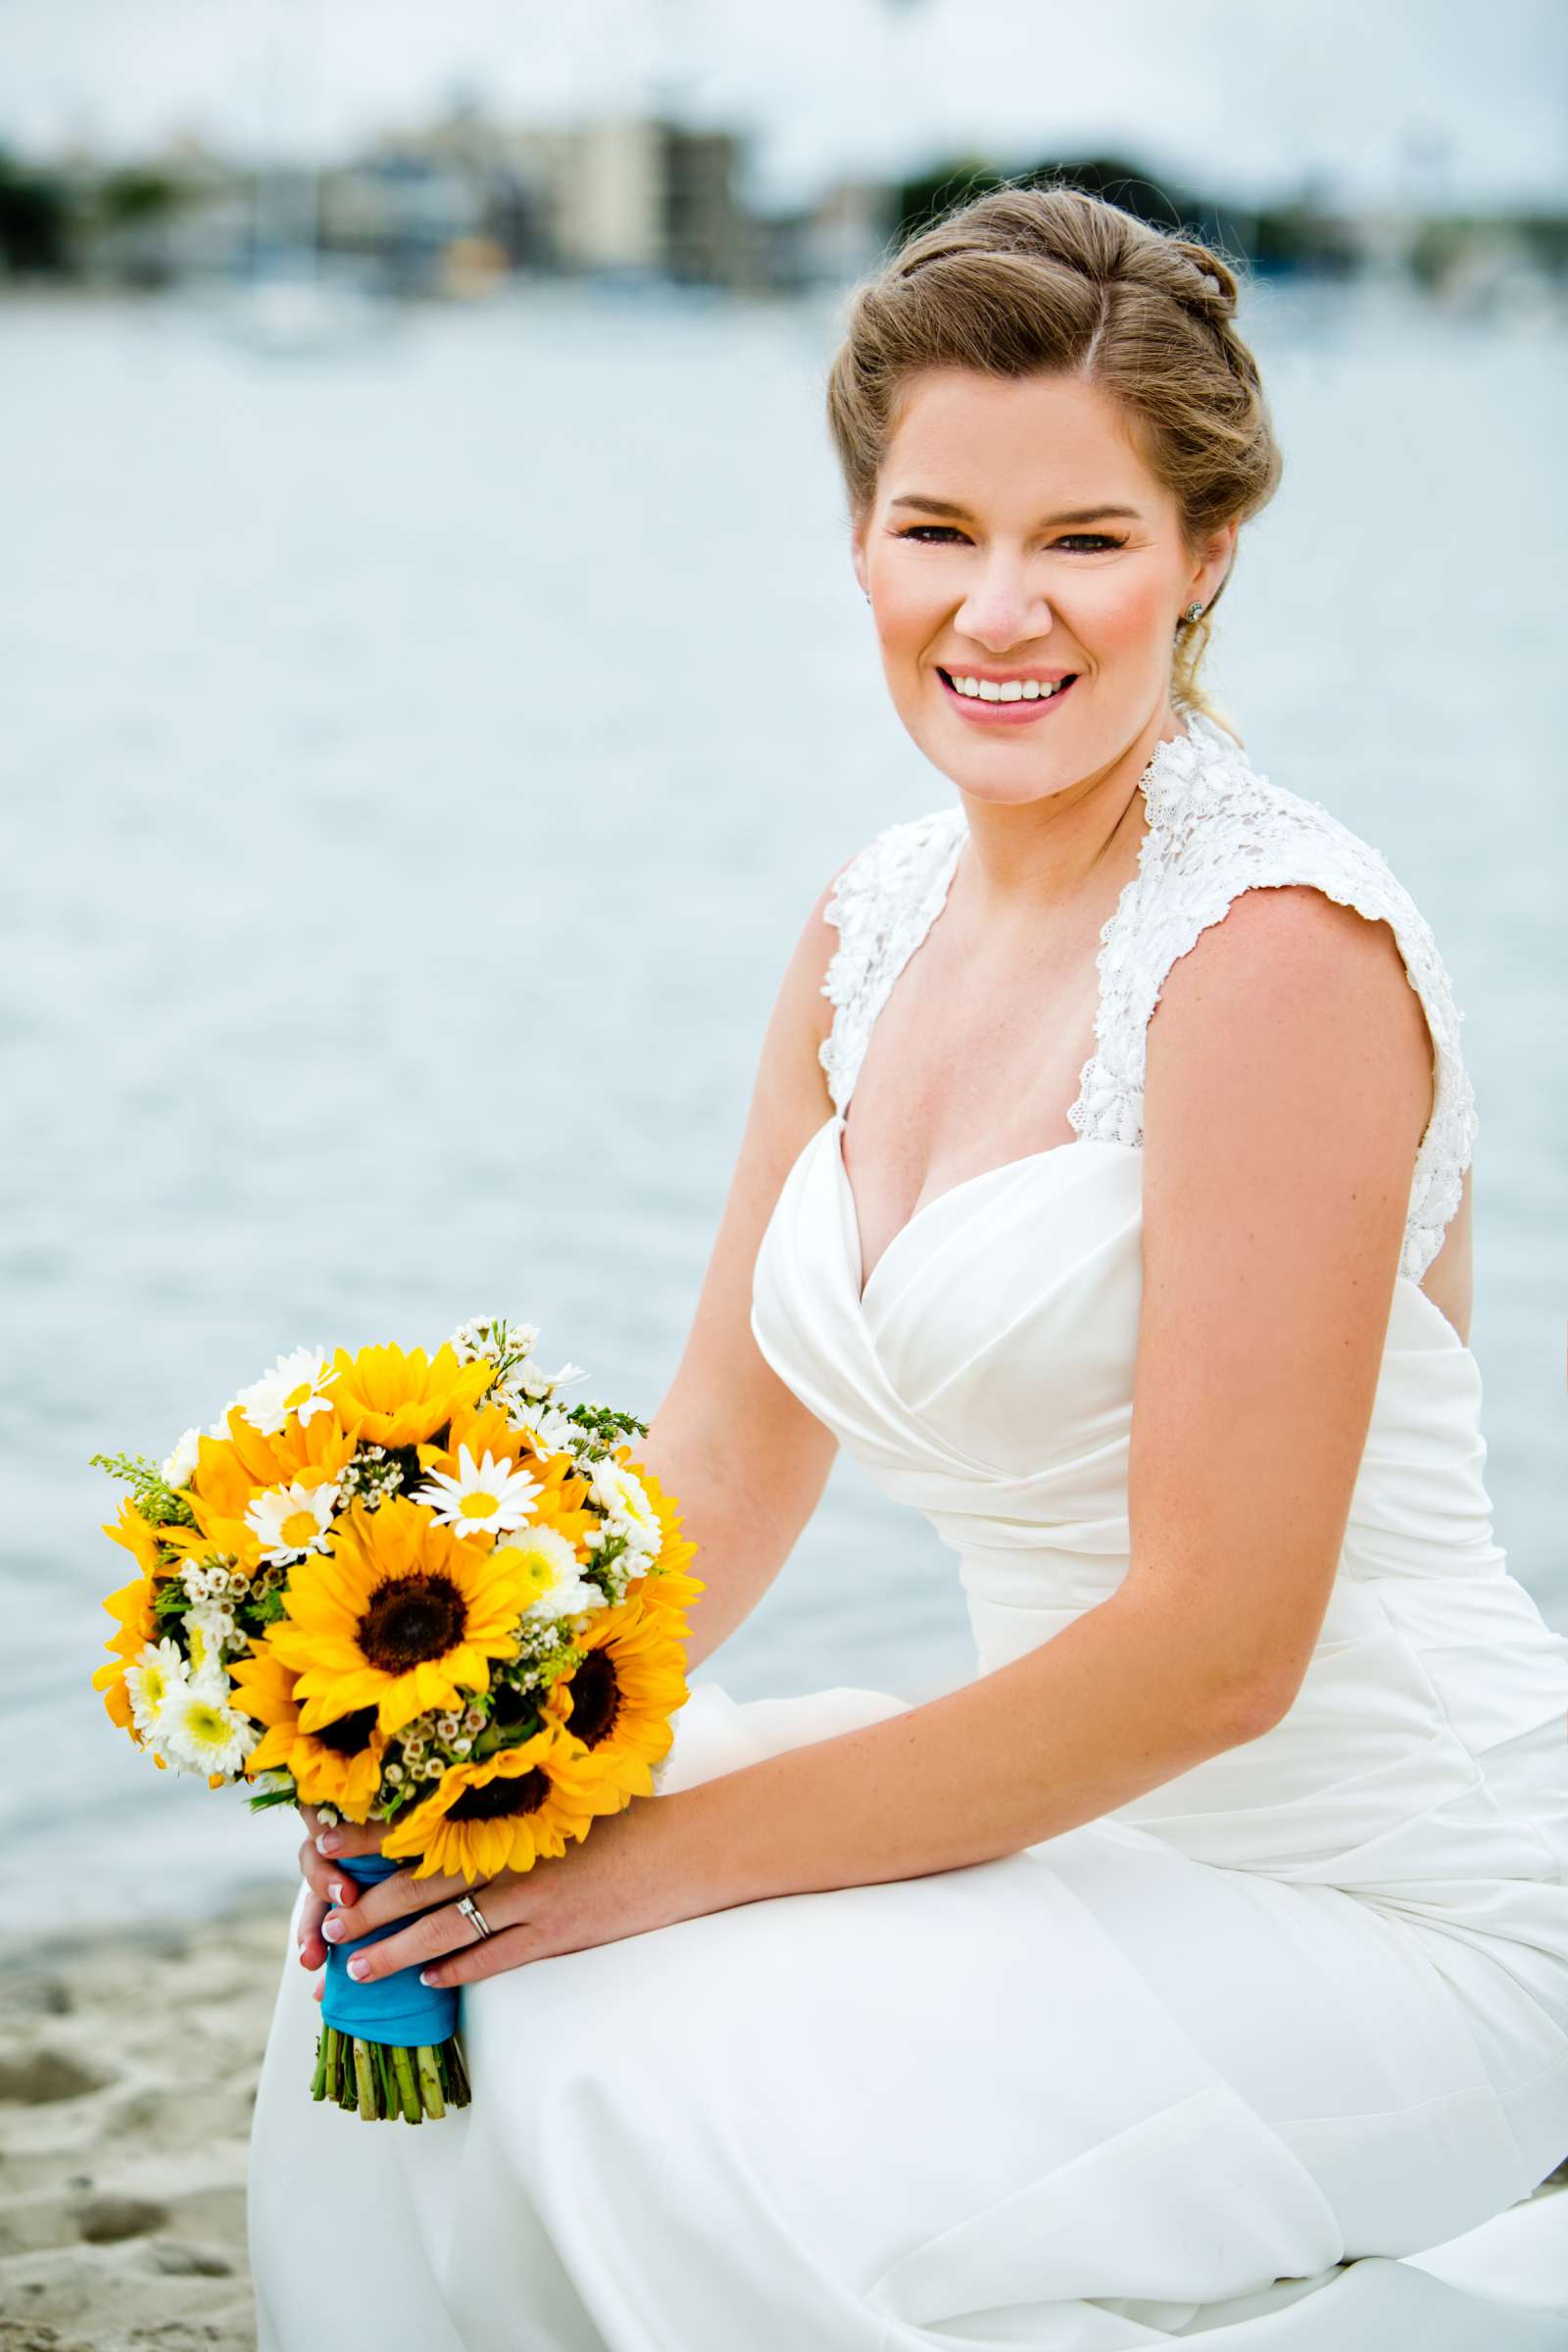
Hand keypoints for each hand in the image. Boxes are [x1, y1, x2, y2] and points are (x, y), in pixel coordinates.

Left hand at [312, 1789, 714, 1990]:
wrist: (689, 1847)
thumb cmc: (630, 1813)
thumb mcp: (566, 1797)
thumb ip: (514, 1804)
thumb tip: (459, 1805)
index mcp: (509, 1813)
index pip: (423, 1824)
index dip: (368, 1835)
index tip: (324, 1842)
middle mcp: (513, 1854)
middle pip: (422, 1884)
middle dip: (368, 1905)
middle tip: (325, 1924)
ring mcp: (534, 1898)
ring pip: (446, 1930)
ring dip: (396, 1951)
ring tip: (357, 1969)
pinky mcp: (557, 1934)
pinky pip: (494, 1959)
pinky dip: (457, 1971)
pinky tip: (428, 1981)